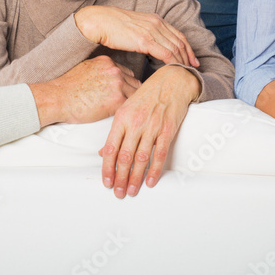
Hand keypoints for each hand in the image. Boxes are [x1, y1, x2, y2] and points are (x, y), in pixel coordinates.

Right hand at [29, 55, 138, 126]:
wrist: (58, 98)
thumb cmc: (67, 87)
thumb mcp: (86, 68)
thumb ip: (101, 71)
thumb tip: (109, 78)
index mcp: (107, 62)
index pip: (127, 73)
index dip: (126, 85)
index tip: (122, 94)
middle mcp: (115, 70)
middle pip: (135, 83)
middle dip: (130, 94)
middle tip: (124, 105)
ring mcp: (118, 84)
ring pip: (135, 95)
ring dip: (129, 104)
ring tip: (122, 112)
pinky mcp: (117, 99)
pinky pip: (130, 106)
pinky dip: (125, 112)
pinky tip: (118, 116)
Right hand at [75, 5, 198, 67]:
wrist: (99, 22)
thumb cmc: (112, 27)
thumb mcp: (135, 27)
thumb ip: (146, 34)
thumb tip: (151, 46)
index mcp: (156, 19)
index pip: (179, 35)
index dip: (188, 48)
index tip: (193, 60)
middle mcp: (157, 23)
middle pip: (180, 42)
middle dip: (188, 57)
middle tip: (193, 70)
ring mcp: (152, 31)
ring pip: (175, 49)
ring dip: (182, 62)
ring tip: (185, 73)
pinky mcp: (145, 40)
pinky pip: (166, 54)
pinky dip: (173, 63)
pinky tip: (173, 71)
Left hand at [98, 66, 199, 197]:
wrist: (171, 81)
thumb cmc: (147, 95)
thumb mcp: (126, 109)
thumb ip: (116, 132)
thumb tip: (104, 153)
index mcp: (122, 118)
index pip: (110, 148)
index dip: (107, 168)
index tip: (106, 182)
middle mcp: (135, 123)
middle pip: (124, 156)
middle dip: (120, 178)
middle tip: (118, 193)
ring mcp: (152, 127)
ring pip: (141, 158)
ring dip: (135, 177)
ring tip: (131, 190)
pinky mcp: (167, 130)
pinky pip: (159, 154)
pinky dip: (155, 170)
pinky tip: (150, 181)